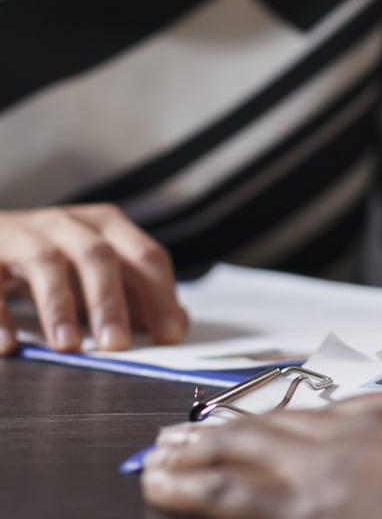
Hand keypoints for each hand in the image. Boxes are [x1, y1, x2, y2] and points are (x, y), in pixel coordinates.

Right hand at [0, 205, 186, 352]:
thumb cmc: (54, 257)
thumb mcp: (97, 270)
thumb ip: (135, 293)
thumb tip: (177, 323)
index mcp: (107, 225)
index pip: (145, 256)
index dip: (160, 295)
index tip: (169, 336)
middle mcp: (70, 224)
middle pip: (98, 256)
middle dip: (110, 301)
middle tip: (117, 344)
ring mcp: (26, 236)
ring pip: (47, 263)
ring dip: (59, 305)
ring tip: (68, 345)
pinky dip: (0, 315)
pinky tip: (9, 344)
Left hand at [142, 381, 381, 518]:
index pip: (340, 412)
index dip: (293, 422)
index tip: (266, 427)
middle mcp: (371, 431)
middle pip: (282, 432)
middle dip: (225, 438)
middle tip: (174, 441)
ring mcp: (344, 475)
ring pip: (252, 463)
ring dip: (201, 464)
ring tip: (158, 466)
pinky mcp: (329, 511)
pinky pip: (252, 506)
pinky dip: (208, 496)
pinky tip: (176, 492)